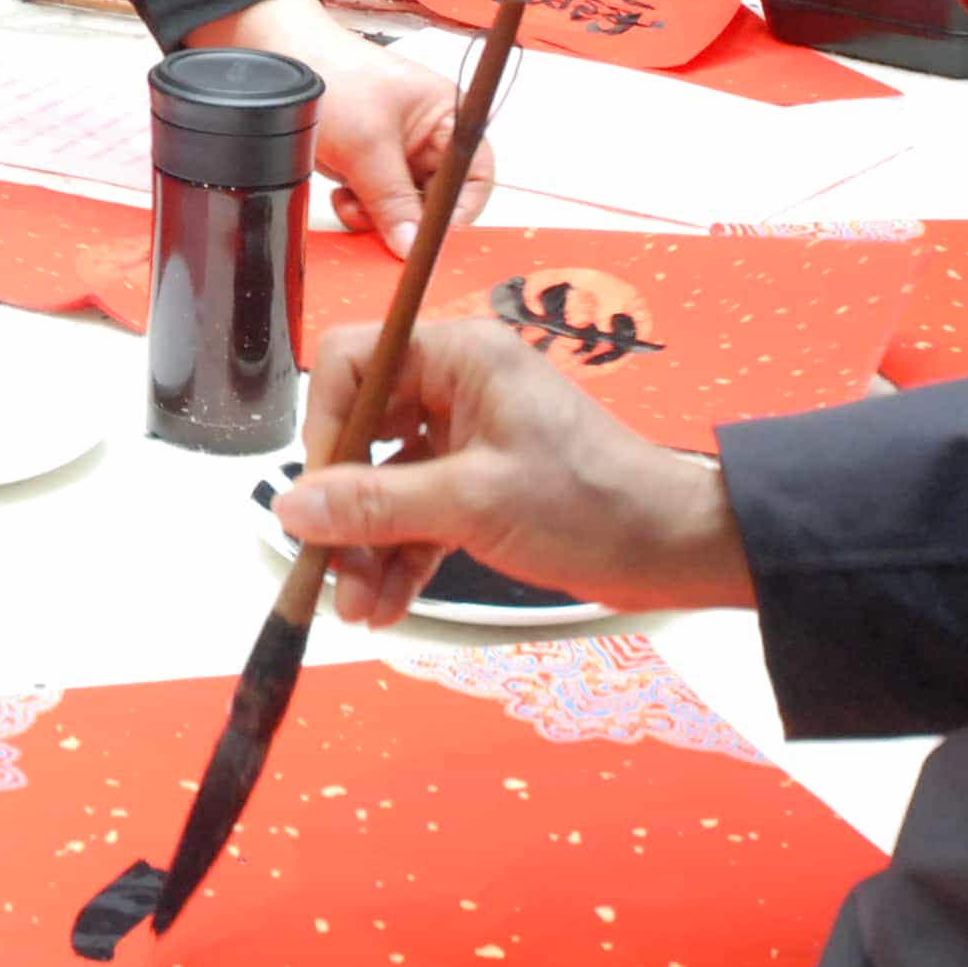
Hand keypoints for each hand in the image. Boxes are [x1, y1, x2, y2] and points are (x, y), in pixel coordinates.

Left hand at [188, 0, 493, 255]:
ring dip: (378, 215)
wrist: (279, 56)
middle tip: (381, 225)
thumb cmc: (332, 74)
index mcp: (449, 118)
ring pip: (404, 206)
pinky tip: (341, 195)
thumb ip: (392, 199)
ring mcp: (397, 151)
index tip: (428, 237)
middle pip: (438, 199)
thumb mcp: (367, 144)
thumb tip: (412, 243)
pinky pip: (377, 202)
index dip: (458, 212)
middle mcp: (429, 137)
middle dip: (409, 217)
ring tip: (351, 201)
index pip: (475, 179)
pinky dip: (361, 207)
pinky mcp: (368, 163)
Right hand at [280, 318, 752, 626]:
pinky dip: (401, 555)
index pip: (353, 362)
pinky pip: (418, 512)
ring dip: (368, 545)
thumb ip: (375, 504)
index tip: (319, 492)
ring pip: (387, 483)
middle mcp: (455, 385)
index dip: (326, 424)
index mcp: (458, 357)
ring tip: (357, 609)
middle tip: (328, 568)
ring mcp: (468, 437)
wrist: (678, 552)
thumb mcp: (472, 503)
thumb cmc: (587, 506)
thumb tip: (289, 509)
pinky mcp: (480, 484)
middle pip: (363, 432)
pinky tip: (385, 606)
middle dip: (343, 507)